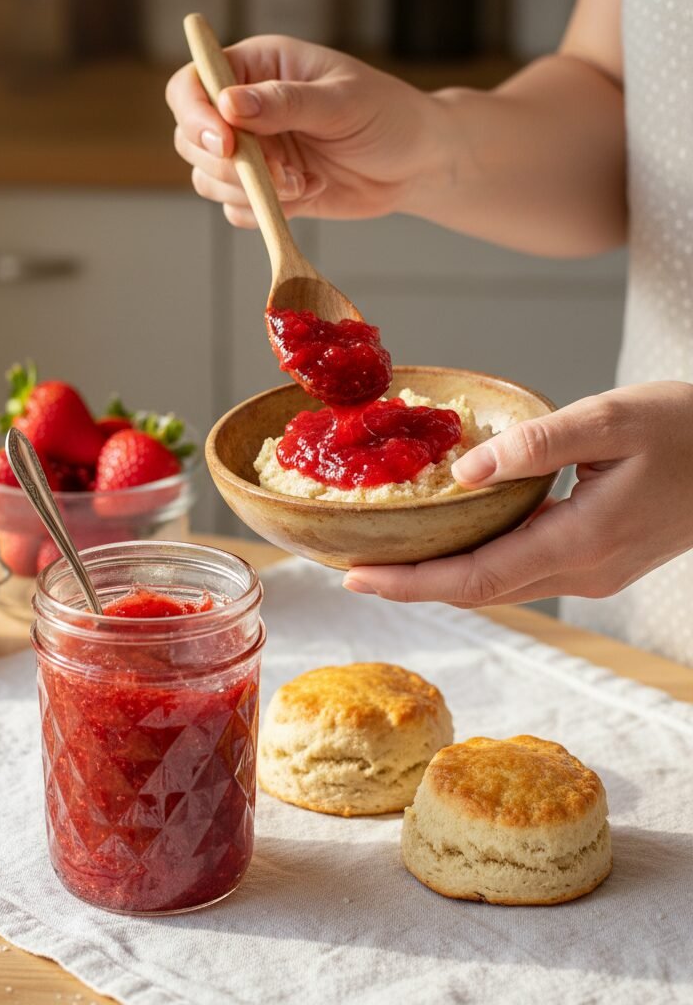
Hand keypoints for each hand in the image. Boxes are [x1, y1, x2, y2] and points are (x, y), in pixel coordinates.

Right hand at [166, 36, 447, 226]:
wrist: (417, 162)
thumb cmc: (388, 115)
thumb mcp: (342, 101)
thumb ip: (285, 103)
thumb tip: (229, 104)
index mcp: (257, 66)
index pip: (193, 84)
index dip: (196, 114)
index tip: (226, 143)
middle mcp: (245, 108)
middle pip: (191, 138)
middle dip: (227, 165)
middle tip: (278, 174)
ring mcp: (254, 151)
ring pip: (208, 179)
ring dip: (250, 191)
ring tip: (304, 183)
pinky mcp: (266, 190)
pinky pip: (236, 209)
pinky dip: (266, 212)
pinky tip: (309, 193)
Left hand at [343, 382, 692, 607]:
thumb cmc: (687, 427)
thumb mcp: (609, 418)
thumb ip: (534, 446)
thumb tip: (464, 473)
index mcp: (583, 540)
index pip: (477, 577)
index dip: (411, 583)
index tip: (355, 577)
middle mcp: (585, 570)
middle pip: (480, 591)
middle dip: (413, 585)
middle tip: (350, 568)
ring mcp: (595, 572)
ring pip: (501, 586)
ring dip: (443, 577)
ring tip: (387, 557)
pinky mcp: (600, 560)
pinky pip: (524, 571)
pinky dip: (478, 562)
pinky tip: (452, 540)